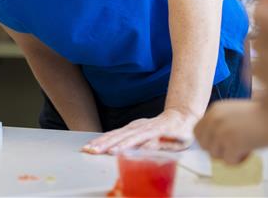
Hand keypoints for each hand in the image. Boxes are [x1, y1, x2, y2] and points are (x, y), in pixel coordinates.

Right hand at [82, 109, 196, 154]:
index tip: (113, 151)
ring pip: (114, 133)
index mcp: (154, 130)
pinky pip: (114, 132)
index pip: (136, 138)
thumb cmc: (180, 132)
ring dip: (100, 141)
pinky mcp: (129, 127)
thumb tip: (146, 148)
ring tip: (87, 149)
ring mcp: (133, 125)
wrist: (177, 116)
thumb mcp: (178, 140)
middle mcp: (140, 126)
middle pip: (120, 135)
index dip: (124, 145)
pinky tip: (93, 143)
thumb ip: (163, 144)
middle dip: (105, 144)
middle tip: (92, 151)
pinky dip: (103, 138)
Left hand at [193, 100, 267, 163]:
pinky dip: (238, 160)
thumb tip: (214, 142)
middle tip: (233, 148)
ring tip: (244, 147)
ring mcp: (221, 131)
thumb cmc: (263, 115)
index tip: (220, 145)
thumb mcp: (235, 113)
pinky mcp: (232, 143)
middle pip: (203, 144)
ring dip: (228, 155)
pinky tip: (248, 152)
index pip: (197, 131)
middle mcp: (213, 119)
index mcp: (214, 110)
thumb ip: (221, 123)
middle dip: (216, 150)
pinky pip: (228, 161)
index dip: (208, 141)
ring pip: (214, 154)